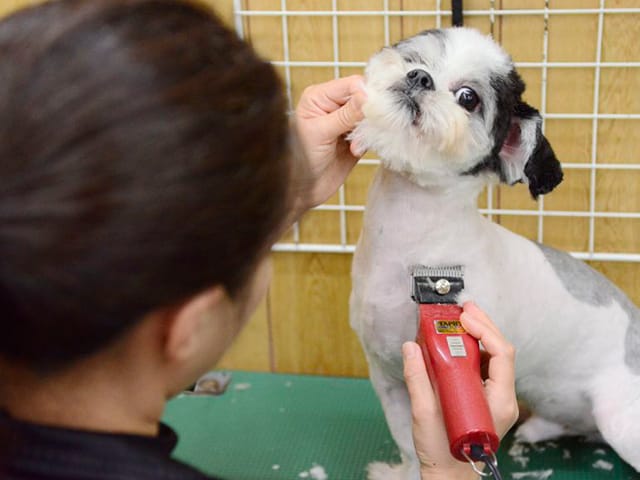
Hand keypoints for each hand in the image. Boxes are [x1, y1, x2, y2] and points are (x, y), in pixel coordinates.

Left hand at [290, 75, 365, 216]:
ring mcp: (345, 122)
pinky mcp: (355, 139)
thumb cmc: (300, 159)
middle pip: (365, 98)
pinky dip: (369, 141)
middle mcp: (333, 105)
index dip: (366, 94)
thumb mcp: (321, 133)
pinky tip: (355, 151)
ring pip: (371, 115)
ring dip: (368, 130)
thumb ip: (345, 114)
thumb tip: (367, 95)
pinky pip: (372, 132)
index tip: (372, 109)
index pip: (352, 84)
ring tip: (354, 146)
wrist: (302, 190)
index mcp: (319, 96)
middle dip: (369, 114)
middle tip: (364, 131)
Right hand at [402, 302, 518, 479]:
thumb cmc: (442, 451)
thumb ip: (417, 378)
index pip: (501, 354)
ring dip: (479, 334)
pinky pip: (485, 367)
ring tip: (460, 318)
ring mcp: (497, 398)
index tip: (463, 317)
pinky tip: (458, 340)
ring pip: (494, 357)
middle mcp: (504, 397)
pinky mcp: (486, 398)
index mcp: (498, 401)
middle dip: (483, 325)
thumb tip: (410, 347)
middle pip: (500, 351)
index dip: (484, 330)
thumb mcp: (425, 413)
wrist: (449, 475)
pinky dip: (473, 349)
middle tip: (464, 307)